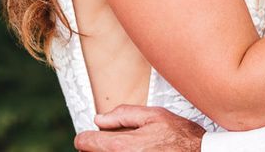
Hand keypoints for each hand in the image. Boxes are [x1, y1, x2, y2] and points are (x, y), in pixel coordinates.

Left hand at [74, 106, 205, 151]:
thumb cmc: (179, 137)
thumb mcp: (154, 116)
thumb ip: (124, 115)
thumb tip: (99, 118)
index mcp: (121, 147)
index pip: (85, 143)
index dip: (87, 137)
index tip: (92, 135)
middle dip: (97, 148)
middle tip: (110, 142)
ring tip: (125, 148)